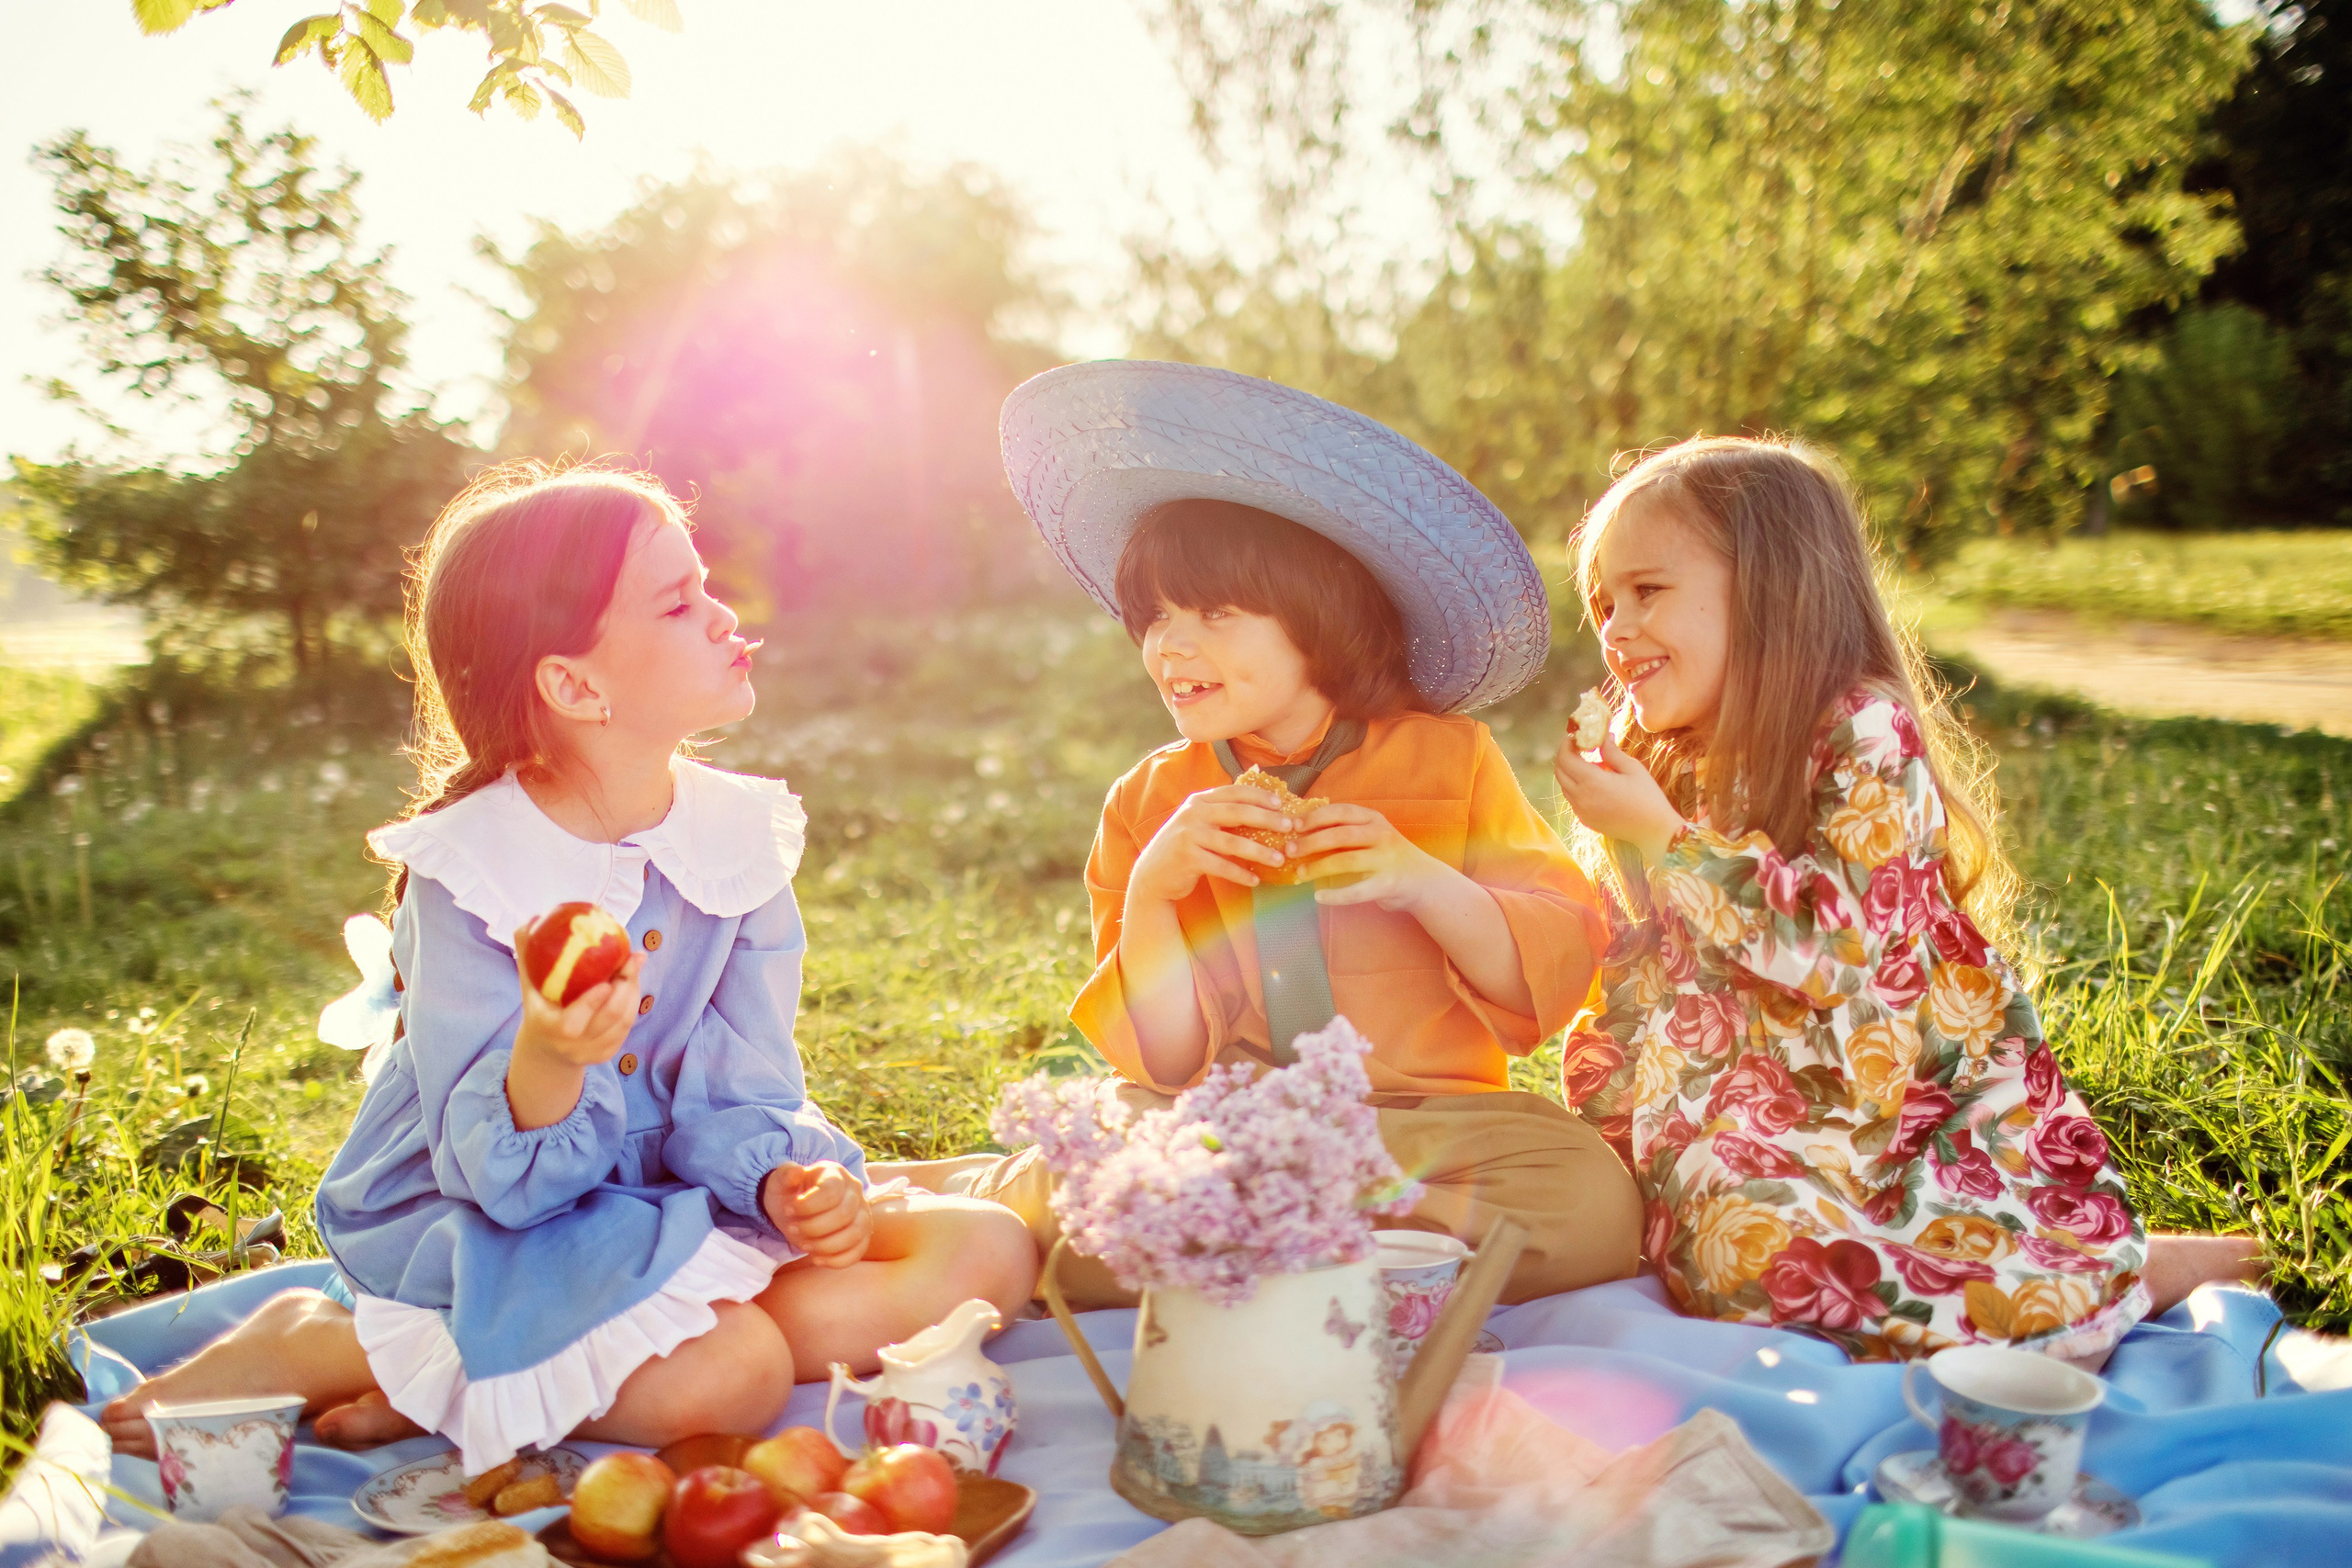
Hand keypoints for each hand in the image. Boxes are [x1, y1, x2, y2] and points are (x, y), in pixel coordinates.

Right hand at [511, 926, 642, 1068]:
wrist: (546, 1051)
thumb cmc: (539, 1008)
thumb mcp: (529, 986)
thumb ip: (527, 955)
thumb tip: (531, 920)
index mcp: (551, 1028)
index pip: (573, 1020)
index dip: (593, 1001)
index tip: (608, 978)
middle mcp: (573, 1045)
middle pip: (609, 1017)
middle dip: (626, 986)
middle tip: (633, 958)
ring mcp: (592, 1052)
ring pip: (624, 1020)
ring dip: (633, 990)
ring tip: (634, 964)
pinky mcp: (608, 1054)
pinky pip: (627, 1025)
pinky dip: (633, 1002)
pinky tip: (632, 983)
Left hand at [762, 1161, 871, 1268]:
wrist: (797, 1208)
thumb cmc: (790, 1193)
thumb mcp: (780, 1182)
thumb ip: (785, 1175)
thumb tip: (796, 1171)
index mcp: (836, 1174)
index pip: (831, 1192)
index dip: (808, 1206)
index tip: (788, 1210)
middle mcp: (855, 1191)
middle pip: (844, 1215)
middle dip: (813, 1228)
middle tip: (792, 1229)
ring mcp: (863, 1213)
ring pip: (855, 1234)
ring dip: (826, 1245)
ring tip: (804, 1245)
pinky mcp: (862, 1235)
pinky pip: (858, 1252)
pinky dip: (836, 1260)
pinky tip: (816, 1258)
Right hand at [1127, 783, 1298, 905]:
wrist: (1152, 874)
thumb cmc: (1184, 848)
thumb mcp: (1198, 823)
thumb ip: (1220, 814)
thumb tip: (1261, 808)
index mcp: (1198, 801)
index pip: (1234, 792)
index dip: (1259, 796)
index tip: (1281, 804)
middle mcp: (1193, 814)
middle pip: (1237, 812)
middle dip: (1267, 819)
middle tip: (1289, 827)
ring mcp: (1189, 836)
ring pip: (1232, 842)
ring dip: (1259, 851)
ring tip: (1279, 859)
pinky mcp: (1187, 859)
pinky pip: (1221, 866)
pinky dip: (1241, 874)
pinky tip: (1255, 880)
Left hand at [1291, 803, 1455, 912]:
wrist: (1424, 881)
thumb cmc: (1388, 857)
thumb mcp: (1371, 836)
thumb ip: (1346, 831)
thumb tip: (1302, 834)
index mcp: (1374, 819)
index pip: (1341, 812)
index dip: (1315, 817)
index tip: (1294, 825)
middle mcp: (1382, 835)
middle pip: (1340, 834)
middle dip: (1311, 842)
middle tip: (1289, 850)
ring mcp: (1386, 859)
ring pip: (1346, 860)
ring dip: (1318, 867)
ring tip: (1299, 874)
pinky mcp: (1388, 883)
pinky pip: (1358, 891)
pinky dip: (1336, 895)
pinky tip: (1319, 897)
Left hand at [1552, 730, 1685, 863]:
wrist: (1654, 830)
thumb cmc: (1647, 797)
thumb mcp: (1632, 768)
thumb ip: (1612, 751)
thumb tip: (1602, 735)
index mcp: (1592, 782)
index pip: (1565, 758)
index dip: (1567, 744)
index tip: (1575, 735)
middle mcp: (1581, 798)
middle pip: (1560, 771)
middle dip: (1566, 756)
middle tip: (1580, 746)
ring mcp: (1581, 811)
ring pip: (1565, 785)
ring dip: (1572, 771)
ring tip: (1594, 765)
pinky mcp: (1585, 820)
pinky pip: (1573, 799)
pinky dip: (1577, 786)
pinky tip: (1596, 784)